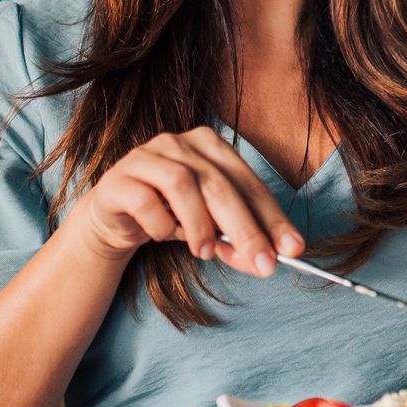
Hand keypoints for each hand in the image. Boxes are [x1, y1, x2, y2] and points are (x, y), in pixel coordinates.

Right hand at [70, 126, 303, 274]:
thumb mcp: (210, 229)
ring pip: (182, 184)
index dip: (272, 217)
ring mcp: (146, 156)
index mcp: (210, 145)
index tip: (292, 248)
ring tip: (205, 253)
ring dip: (199, 225)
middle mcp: (179, 142)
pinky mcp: (118, 178)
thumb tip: (270, 261)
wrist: (114, 218)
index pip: (249, 183)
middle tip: (263, 264)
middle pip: (220, 184)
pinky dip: (161, 224)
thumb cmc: (170, 215)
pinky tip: (164, 236)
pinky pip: (144, 199)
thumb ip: (238, 241)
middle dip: (246, 228)